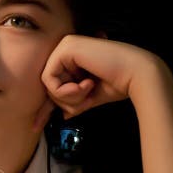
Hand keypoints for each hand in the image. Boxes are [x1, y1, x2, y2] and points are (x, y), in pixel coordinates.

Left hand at [32, 35, 165, 129]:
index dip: (44, 108)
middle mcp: (66, 49)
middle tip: (87, 98)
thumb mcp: (91, 96)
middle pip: (49, 86)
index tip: (36, 126)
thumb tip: (62, 115)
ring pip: (48, 84)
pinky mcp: (65, 48)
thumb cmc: (119, 83)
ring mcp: (65, 46)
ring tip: (89, 89)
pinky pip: (50, 79)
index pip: (52, 84)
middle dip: (66, 101)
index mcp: (72, 59)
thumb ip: (75, 103)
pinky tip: (87, 84)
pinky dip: (67, 90)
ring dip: (69, 96)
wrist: (137, 75)